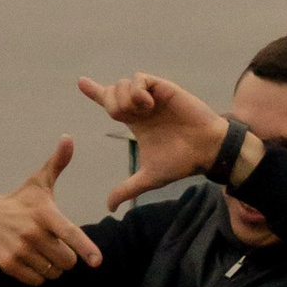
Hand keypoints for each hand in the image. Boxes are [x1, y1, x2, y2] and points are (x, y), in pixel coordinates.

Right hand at [0, 139, 101, 282]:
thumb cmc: (22, 201)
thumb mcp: (39, 182)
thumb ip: (57, 163)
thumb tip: (69, 138)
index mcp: (44, 213)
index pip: (69, 233)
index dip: (85, 247)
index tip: (97, 261)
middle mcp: (32, 233)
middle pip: (66, 260)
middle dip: (66, 256)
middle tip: (55, 244)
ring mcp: (19, 250)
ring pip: (54, 272)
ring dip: (53, 266)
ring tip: (41, 250)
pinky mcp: (9, 265)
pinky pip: (38, 281)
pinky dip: (39, 275)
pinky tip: (31, 259)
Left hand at [77, 72, 232, 209]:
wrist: (206, 150)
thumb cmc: (181, 161)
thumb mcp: (149, 177)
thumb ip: (127, 188)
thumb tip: (109, 207)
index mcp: (135, 122)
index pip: (110, 103)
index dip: (94, 92)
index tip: (80, 82)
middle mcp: (141, 106)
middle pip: (111, 92)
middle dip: (111, 103)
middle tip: (126, 117)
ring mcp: (151, 96)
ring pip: (122, 84)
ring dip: (125, 99)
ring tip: (142, 112)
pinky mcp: (163, 88)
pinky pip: (139, 79)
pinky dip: (137, 91)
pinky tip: (148, 105)